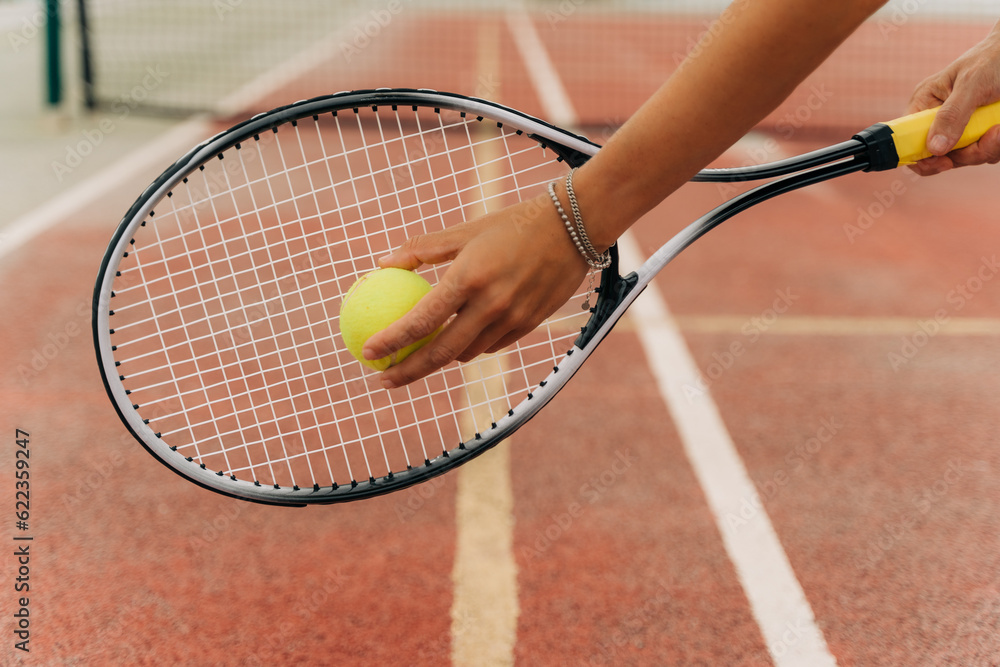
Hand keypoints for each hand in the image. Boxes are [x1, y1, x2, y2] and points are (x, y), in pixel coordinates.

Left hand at [363, 191, 589, 388]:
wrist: (573, 227)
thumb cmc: (512, 223)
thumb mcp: (465, 230)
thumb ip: (422, 248)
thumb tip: (382, 263)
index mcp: (468, 277)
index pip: (421, 320)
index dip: (391, 341)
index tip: (367, 352)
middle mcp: (490, 304)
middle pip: (440, 353)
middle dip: (406, 371)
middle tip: (382, 378)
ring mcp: (512, 318)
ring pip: (466, 353)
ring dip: (439, 359)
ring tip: (416, 358)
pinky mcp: (529, 325)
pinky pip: (491, 346)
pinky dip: (470, 347)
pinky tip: (457, 341)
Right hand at [908, 21, 999, 175]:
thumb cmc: (992, 59)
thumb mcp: (971, 84)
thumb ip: (952, 115)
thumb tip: (934, 148)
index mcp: (925, 103)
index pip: (908, 139)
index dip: (920, 157)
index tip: (943, 162)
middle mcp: (937, 118)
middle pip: (938, 156)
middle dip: (966, 153)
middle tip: (991, 138)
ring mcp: (958, 128)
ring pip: (963, 157)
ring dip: (985, 149)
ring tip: (999, 129)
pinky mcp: (977, 133)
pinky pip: (981, 152)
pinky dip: (994, 146)